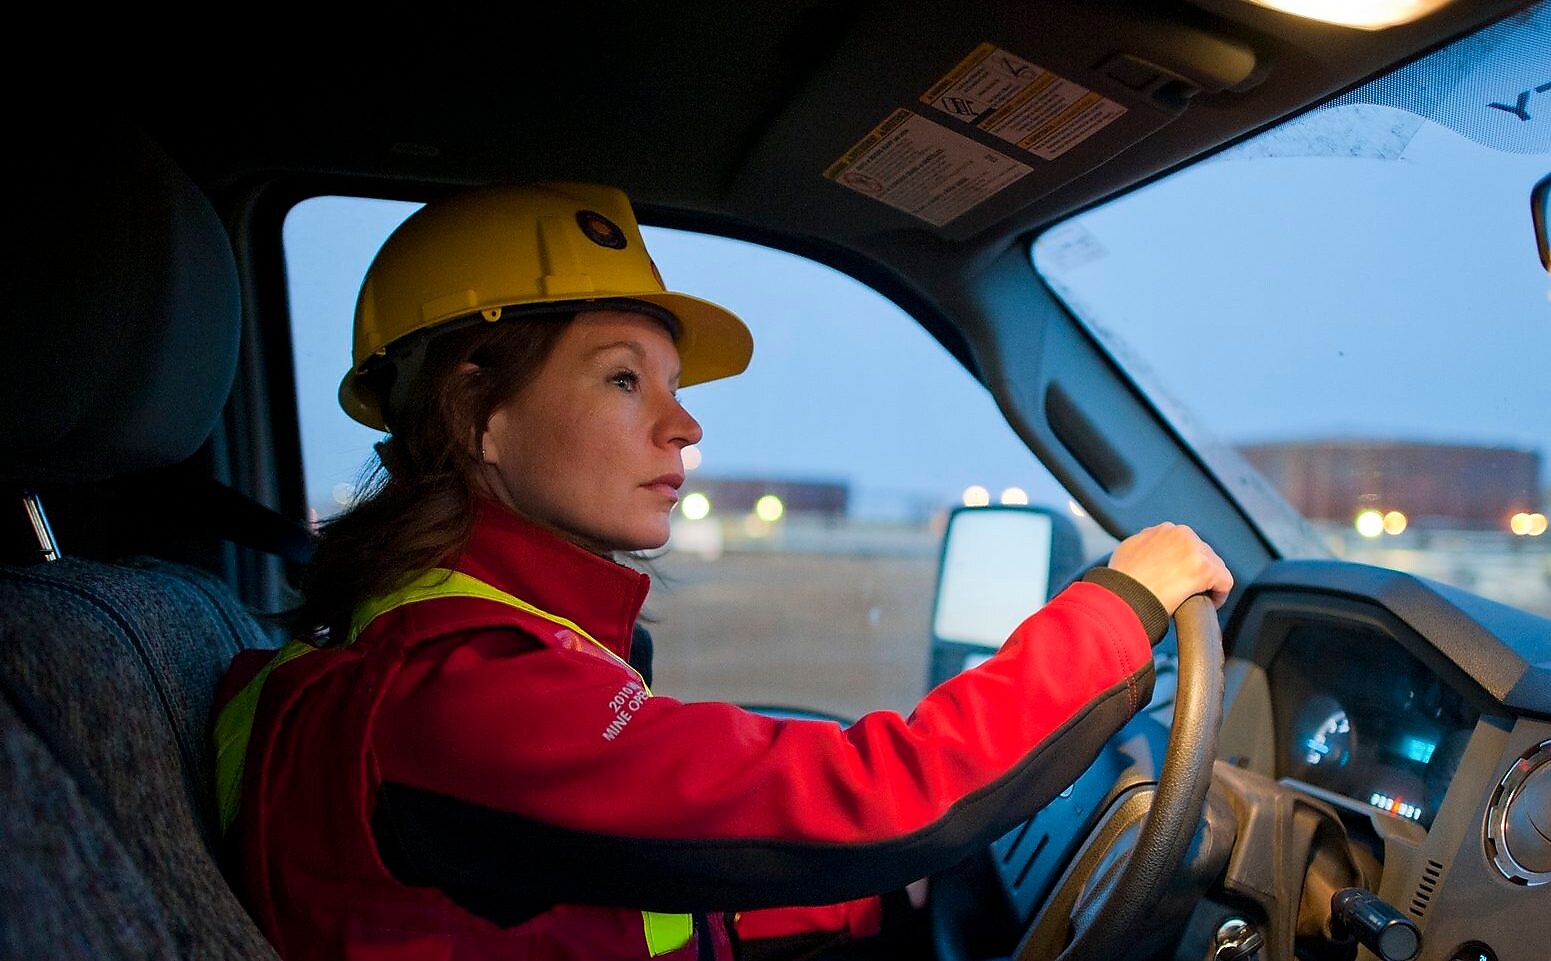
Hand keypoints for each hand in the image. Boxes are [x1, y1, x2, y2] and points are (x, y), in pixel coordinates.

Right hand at [1107, 522, 1232, 611]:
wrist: (1123, 597)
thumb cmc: (1121, 581)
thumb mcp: (1128, 550)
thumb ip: (1144, 544)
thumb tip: (1149, 552)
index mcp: (1165, 529)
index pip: (1185, 544)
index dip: (1183, 564)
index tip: (1178, 578)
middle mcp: (1181, 534)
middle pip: (1203, 554)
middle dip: (1197, 571)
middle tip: (1186, 590)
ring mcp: (1195, 550)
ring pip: (1215, 566)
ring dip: (1208, 582)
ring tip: (1196, 598)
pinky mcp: (1205, 569)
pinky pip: (1224, 582)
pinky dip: (1219, 595)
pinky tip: (1208, 604)